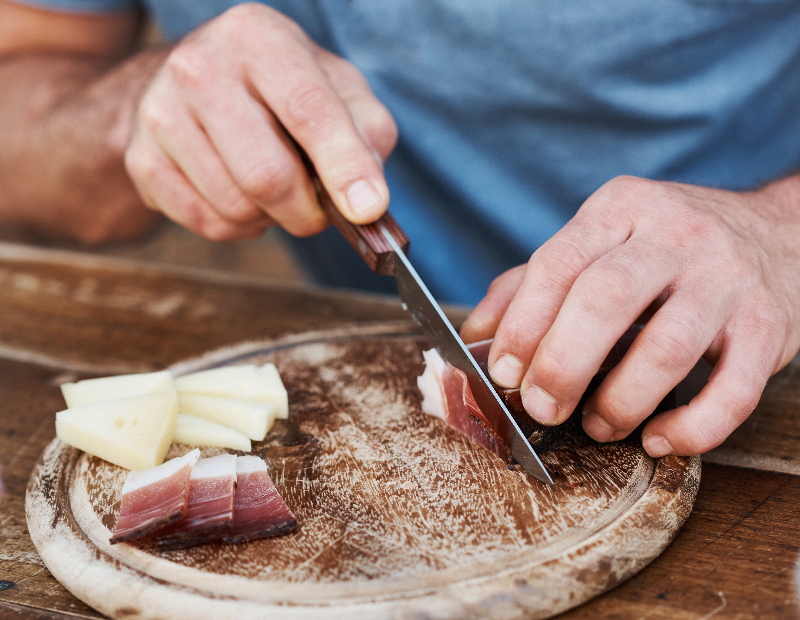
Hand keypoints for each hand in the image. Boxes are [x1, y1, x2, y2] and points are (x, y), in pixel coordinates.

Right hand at [125, 3, 396, 240]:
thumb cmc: (284, 90)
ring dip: (273, 218)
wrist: (199, 84)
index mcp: (258, 37)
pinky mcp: (142, 160)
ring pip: (237, 208)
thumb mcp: (338, 90)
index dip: (343, 166)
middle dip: (307, 211)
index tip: (367, 209)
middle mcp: (199, 66)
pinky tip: (243, 195)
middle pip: (267, 175)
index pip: (308, 110)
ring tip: (276, 189)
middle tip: (319, 209)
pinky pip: (209, 225)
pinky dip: (241, 226)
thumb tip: (367, 200)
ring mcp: (161, 113)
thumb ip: (367, 134)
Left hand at [461, 174, 799, 456]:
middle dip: (562, 365)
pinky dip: (691, 427)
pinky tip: (658, 438)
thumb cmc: (666, 250)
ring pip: (667, 348)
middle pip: (606, 300)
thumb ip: (532, 283)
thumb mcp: (598, 242)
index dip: (523, 325)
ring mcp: (728, 278)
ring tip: (597, 425)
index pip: (558, 264)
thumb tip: (475, 336)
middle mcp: (676, 235)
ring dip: (620, 401)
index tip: (502, 372)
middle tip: (541, 408)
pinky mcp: (770, 325)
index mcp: (621, 210)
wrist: (778, 234)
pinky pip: (733, 390)